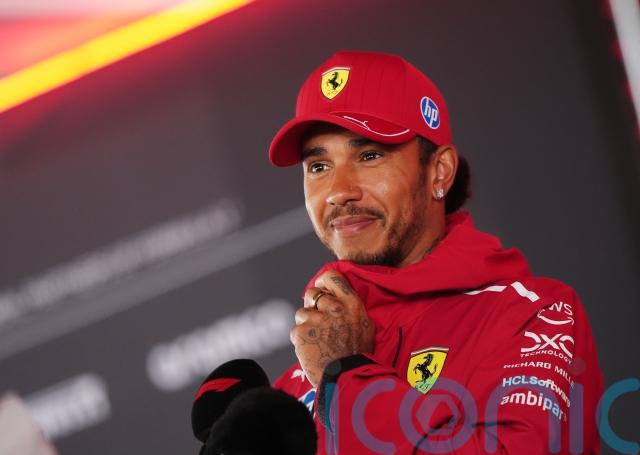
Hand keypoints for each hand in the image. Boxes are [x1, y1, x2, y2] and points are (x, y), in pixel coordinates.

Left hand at [290, 270, 374, 386]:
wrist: (347, 379)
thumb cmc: (358, 355)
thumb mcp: (365, 327)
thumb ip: (351, 309)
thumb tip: (336, 296)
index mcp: (351, 304)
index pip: (331, 277)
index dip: (323, 282)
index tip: (321, 289)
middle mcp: (334, 308)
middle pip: (311, 294)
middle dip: (312, 306)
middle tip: (319, 322)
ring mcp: (316, 319)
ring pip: (301, 313)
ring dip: (306, 325)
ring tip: (318, 341)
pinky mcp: (301, 332)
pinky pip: (295, 330)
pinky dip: (301, 340)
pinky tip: (312, 350)